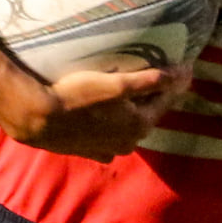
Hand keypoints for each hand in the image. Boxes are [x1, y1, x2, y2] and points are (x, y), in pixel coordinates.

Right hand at [9, 63, 191, 162]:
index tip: (179, 69)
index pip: (164, 101)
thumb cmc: (78, 96)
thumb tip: (184, 74)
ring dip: (128, 114)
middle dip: (149, 99)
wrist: (37, 118)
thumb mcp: (117, 84)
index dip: (171, 83)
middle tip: (149, 79)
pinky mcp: (88, 153)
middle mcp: (128, 144)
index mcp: (139, 126)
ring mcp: (107, 151)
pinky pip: (107, 138)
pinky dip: (110, 127)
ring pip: (126, 128)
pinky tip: (103, 118)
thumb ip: (150, 81)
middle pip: (145, 116)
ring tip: (123, 96)